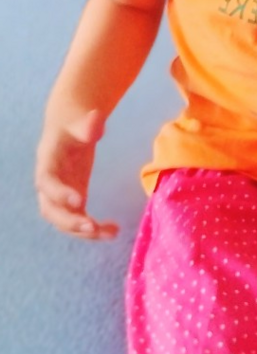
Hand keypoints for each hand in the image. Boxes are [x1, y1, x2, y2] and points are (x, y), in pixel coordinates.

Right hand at [35, 109, 118, 238]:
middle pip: (50, 209)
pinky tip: (114, 230)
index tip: (80, 202)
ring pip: (63, 221)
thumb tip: (96, 120)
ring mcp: (60, 195)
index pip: (46, 181)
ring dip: (83, 232)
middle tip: (92, 227)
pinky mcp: (73, 201)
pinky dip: (94, 230)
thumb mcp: (82, 120)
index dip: (59, 194)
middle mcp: (49, 183)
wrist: (70, 128)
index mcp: (48, 161)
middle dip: (69, 221)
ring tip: (110, 233)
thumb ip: (89, 124)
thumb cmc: (76, 123)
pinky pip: (79, 221)